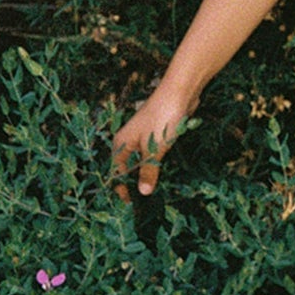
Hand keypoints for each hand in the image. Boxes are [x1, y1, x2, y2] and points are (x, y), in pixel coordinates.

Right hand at [112, 82, 197, 198]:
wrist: (179, 92)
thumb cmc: (162, 119)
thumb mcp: (155, 149)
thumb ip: (148, 171)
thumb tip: (143, 192)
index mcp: (121, 144)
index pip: (115, 172)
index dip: (122, 187)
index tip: (131, 202)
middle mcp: (128, 141)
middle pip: (127, 167)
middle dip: (134, 182)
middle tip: (144, 199)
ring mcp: (142, 136)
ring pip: (140, 160)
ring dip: (146, 173)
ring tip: (154, 189)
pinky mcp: (156, 133)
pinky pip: (152, 153)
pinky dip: (156, 163)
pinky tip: (163, 171)